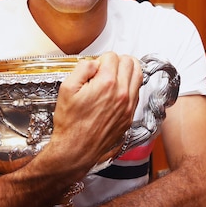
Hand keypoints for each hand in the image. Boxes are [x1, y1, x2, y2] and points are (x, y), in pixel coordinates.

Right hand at [48, 52, 142, 170]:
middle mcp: (121, 94)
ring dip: (128, 70)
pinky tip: (119, 89)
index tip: (94, 67)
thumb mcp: (66, 89)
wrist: (76, 149)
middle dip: (116, 61)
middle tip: (105, 68)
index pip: (112, 56)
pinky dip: (131, 85)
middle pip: (129, 62)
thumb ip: (82, 69)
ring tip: (116, 74)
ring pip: (138, 75)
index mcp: (106, 83)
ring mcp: (128, 106)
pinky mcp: (129, 116)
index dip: (101, 58)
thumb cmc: (70, 123)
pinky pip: (137, 92)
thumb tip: (93, 62)